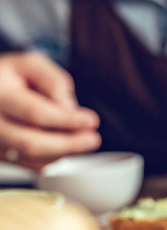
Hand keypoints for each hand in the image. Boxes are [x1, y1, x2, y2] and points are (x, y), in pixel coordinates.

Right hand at [0, 51, 100, 168]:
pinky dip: (50, 159)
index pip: (35, 113)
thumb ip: (53, 81)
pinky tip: (64, 146)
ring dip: (62, 152)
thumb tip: (68, 107)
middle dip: (67, 144)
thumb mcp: (31, 64)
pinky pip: (27, 165)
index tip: (92, 121)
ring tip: (83, 141)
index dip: (67, 120)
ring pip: (30, 158)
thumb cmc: (11, 74)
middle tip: (93, 139)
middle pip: (30, 143)